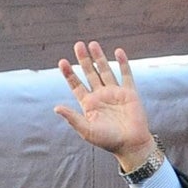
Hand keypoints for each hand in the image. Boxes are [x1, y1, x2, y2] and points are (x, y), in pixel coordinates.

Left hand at [52, 43, 156, 170]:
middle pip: (90, 73)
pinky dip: (123, 63)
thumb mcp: (86, 130)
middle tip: (78, 44)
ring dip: (99, 58)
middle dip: (84, 60)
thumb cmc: (107, 140)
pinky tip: (118, 52)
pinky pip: (126, 74)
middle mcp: (101, 96)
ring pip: (105, 71)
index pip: (76, 85)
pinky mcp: (129, 92)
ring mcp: (115, 92)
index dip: (69, 74)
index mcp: (89, 104)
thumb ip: (72, 118)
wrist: (130, 144)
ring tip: (93, 44)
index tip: (62, 62)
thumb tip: (56, 108)